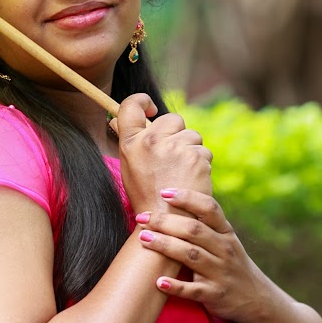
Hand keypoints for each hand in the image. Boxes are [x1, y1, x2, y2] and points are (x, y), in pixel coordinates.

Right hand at [114, 95, 212, 216]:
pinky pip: (204, 151)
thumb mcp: (129, 166)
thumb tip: (116, 119)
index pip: (131, 105)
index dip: (142, 101)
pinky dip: (202, 164)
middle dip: (177, 134)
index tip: (151, 109)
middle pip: (172, 119)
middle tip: (172, 158)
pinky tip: (191, 181)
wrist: (166, 221)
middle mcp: (151, 141)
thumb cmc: (146, 195)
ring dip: (191, 151)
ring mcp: (175, 147)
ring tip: (181, 174)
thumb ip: (129, 140)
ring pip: (192, 136)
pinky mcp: (196, 156)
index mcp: (131, 142)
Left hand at [133, 187, 266, 322]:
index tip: (164, 192)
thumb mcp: (226, 241)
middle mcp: (225, 249)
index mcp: (226, 232)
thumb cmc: (230, 264)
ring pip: (190, 255)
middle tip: (142, 218)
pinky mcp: (214, 295)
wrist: (255, 299)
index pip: (209, 208)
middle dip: (165, 222)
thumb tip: (171, 201)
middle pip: (193, 230)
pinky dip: (175, 286)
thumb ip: (205, 225)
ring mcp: (220, 272)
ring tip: (144, 239)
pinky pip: (193, 290)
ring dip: (165, 246)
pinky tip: (158, 282)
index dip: (187, 198)